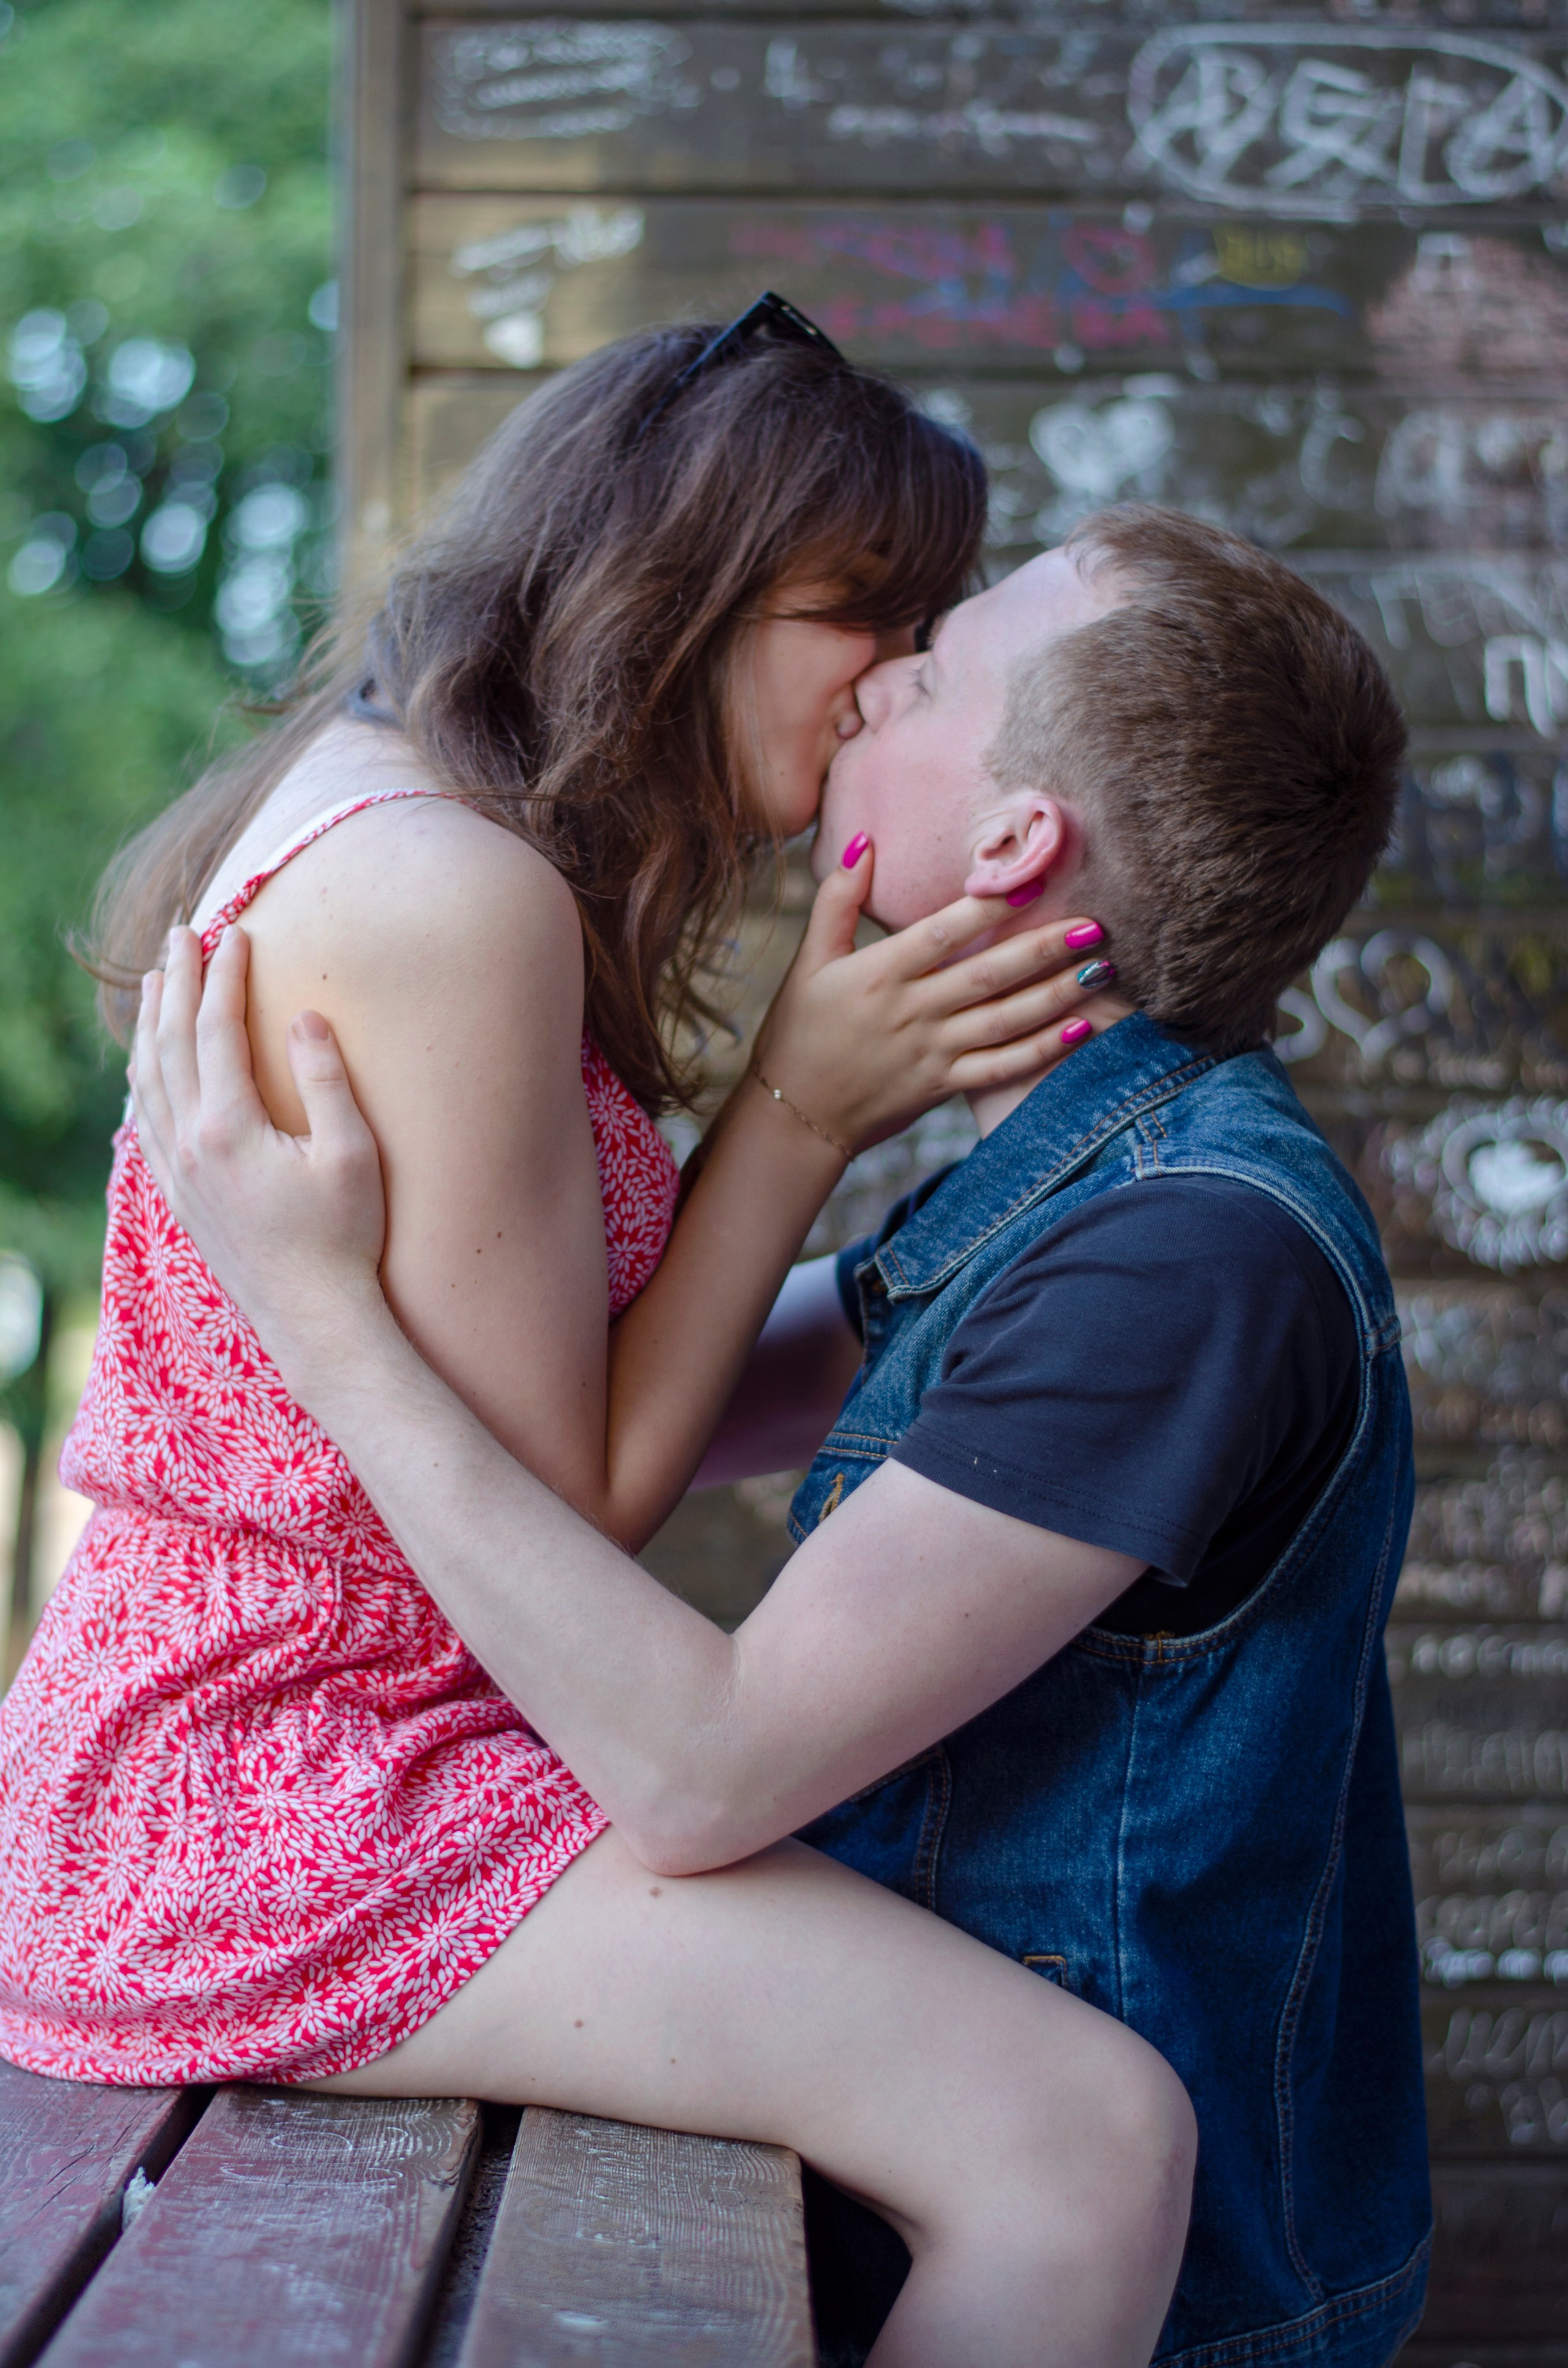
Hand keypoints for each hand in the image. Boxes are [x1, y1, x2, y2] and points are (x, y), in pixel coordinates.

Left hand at [131, 926, 390, 1393]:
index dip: (227, 977)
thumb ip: (326, 1079)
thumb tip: (303, 1016)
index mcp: (230, 1127)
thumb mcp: (352, 1154)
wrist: (313, 1318)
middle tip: (179, 933)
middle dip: (176, 982)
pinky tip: (147, 1064)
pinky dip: (144, 1079)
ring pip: (149, 1080)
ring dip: (150, 1024)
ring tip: (154, 982)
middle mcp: (190, 1145)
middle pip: (172, 1043)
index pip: (219, 1030)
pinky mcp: (180, 1196)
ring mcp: (178, 1173)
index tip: (237, 933)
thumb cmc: (345, 1237)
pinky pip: (146, 1122)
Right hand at [754, 843, 1121, 1152]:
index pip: (941, 932)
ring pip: (1004, 1021)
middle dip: (1044, 949)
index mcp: (879, 974)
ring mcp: (930, 1053)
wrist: (794, 1114)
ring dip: (1057, 995)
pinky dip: (1042, 1050)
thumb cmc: (800, 1030)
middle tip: (1094, 925)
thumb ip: (837, 899)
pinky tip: (1080, 1029)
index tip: (1032, 883)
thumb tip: (864, 840)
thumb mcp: (809, 960)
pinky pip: (1000, 1067)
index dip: (988, 908)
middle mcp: (910, 1012)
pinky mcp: (942, 1086)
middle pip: (987, 975)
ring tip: (1100, 970)